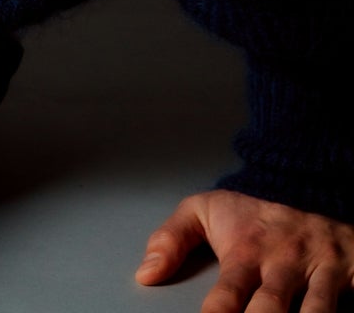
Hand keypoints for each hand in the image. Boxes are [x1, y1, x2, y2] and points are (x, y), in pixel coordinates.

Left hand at [136, 189, 353, 310]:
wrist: (305, 181)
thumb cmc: (253, 211)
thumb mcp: (205, 211)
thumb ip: (171, 239)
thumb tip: (145, 274)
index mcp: (245, 252)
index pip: (227, 295)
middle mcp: (282, 264)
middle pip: (271, 309)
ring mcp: (319, 272)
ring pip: (316, 312)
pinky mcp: (349, 275)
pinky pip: (349, 304)